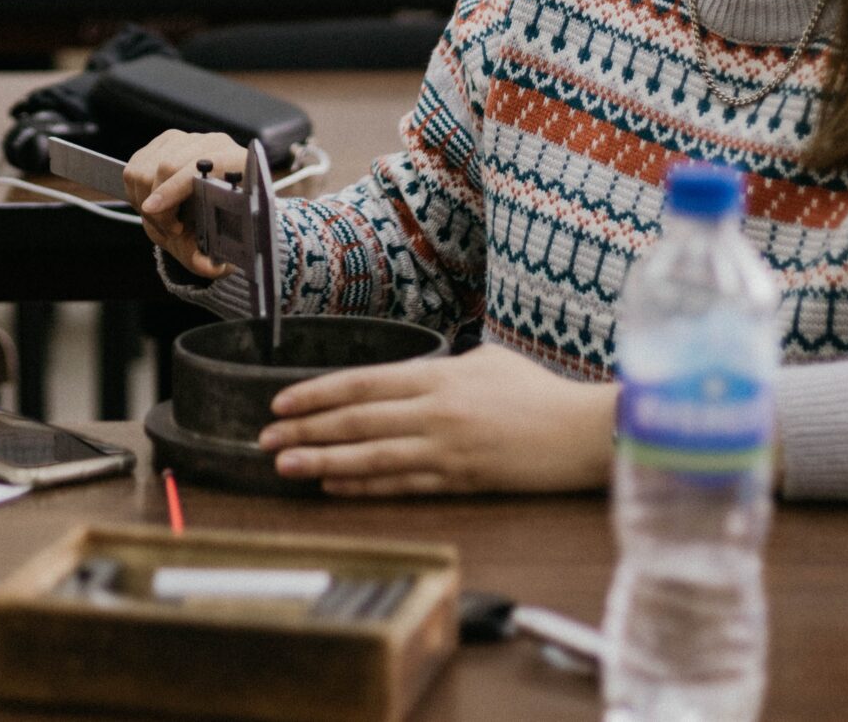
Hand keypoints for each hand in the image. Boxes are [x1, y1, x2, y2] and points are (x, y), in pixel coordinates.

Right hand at [122, 131, 249, 276]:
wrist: (213, 210)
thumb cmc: (216, 225)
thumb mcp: (213, 248)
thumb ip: (210, 259)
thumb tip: (212, 267)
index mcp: (236, 164)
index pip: (198, 166)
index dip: (173, 188)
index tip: (152, 209)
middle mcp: (213, 144)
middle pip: (167, 166)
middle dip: (159, 204)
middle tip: (170, 228)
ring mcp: (188, 139)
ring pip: (145, 166)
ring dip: (145, 199)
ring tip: (164, 217)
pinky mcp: (166, 141)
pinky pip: (135, 164)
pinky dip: (136, 190)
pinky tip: (154, 203)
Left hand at [257, 345, 616, 495]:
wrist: (583, 432)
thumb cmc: (538, 392)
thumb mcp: (486, 361)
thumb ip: (441, 367)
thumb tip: (408, 376)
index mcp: (437, 376)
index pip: (362, 382)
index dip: (317, 393)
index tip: (280, 403)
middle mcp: (435, 412)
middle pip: (356, 420)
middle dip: (306, 430)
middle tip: (265, 439)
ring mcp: (446, 449)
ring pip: (370, 456)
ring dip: (322, 461)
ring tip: (285, 466)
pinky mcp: (461, 481)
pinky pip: (401, 485)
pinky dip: (364, 486)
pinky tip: (334, 486)